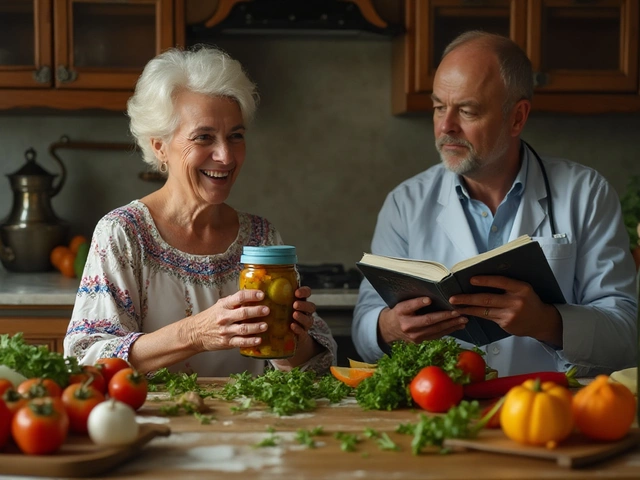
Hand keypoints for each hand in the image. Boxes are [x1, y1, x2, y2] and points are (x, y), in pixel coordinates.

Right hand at [189, 289, 269, 351]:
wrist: (195, 333)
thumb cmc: (210, 317)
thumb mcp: (220, 306)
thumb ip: (234, 302)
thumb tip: (252, 296)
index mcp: (224, 306)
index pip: (239, 297)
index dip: (251, 295)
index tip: (261, 294)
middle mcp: (225, 317)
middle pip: (243, 313)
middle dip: (256, 311)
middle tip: (267, 310)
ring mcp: (226, 331)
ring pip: (243, 328)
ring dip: (256, 327)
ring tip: (265, 325)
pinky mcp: (227, 342)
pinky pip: (240, 342)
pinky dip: (250, 341)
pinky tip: (258, 339)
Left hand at [272, 285, 322, 368]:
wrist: (283, 338)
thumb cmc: (277, 316)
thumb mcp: (276, 305)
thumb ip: (272, 296)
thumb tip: (256, 283)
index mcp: (299, 301)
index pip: (307, 293)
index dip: (304, 291)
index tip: (296, 292)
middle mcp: (304, 312)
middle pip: (311, 306)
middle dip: (304, 304)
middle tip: (295, 304)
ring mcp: (304, 324)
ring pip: (309, 319)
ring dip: (302, 316)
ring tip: (294, 314)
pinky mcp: (301, 335)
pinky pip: (303, 332)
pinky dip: (298, 328)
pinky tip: (292, 326)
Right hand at [378, 296, 467, 344]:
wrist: (389, 329)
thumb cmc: (399, 312)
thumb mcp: (401, 303)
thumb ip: (414, 301)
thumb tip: (433, 295)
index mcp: (400, 312)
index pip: (410, 306)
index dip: (419, 303)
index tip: (429, 299)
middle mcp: (407, 325)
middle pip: (427, 320)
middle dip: (445, 316)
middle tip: (458, 312)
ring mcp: (414, 336)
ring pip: (435, 330)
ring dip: (451, 325)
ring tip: (463, 319)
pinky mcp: (420, 341)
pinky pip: (436, 335)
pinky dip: (448, 330)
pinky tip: (458, 326)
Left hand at [448, 275, 562, 346]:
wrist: (540, 321)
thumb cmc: (528, 300)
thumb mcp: (522, 288)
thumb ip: (506, 285)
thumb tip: (481, 279)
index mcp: (521, 288)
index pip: (500, 282)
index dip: (485, 281)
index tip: (470, 279)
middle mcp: (516, 301)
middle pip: (487, 299)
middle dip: (467, 298)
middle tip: (453, 298)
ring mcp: (510, 314)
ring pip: (484, 310)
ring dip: (467, 308)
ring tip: (455, 306)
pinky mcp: (506, 324)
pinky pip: (487, 317)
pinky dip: (475, 314)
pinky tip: (466, 312)